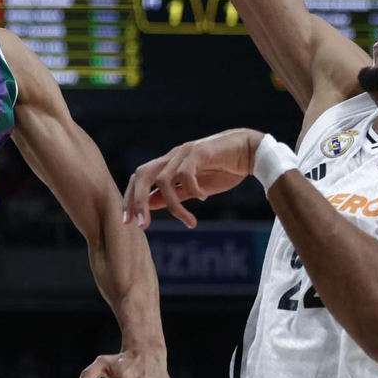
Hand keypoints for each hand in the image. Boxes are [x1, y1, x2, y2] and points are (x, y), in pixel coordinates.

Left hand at [123, 128, 263, 228]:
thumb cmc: (223, 169)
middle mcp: (172, 157)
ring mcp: (185, 153)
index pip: (139, 178)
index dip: (130, 199)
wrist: (249, 152)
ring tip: (189, 221)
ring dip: (174, 206)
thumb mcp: (194, 188)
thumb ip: (174, 194)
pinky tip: (204, 198)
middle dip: (137, 201)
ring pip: (164, 180)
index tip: (128, 222)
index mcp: (168, 164)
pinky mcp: (200, 152)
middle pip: (142, 174)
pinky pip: (186, 174)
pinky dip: (192, 190)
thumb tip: (150, 204)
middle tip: (142, 226)